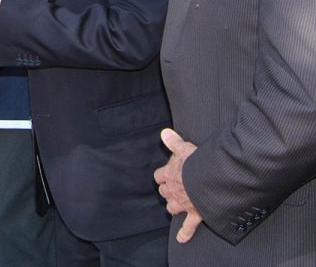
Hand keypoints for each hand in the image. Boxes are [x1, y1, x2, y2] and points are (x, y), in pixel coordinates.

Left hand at [154, 128, 203, 242]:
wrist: (211, 180)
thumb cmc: (197, 163)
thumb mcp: (184, 148)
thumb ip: (174, 142)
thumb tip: (164, 132)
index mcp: (170, 174)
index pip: (159, 176)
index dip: (162, 176)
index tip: (164, 175)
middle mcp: (174, 190)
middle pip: (164, 192)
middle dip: (167, 191)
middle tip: (171, 189)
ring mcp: (184, 203)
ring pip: (172, 207)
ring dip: (172, 206)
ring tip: (174, 206)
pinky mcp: (195, 214)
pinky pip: (188, 226)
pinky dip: (184, 234)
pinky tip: (181, 240)